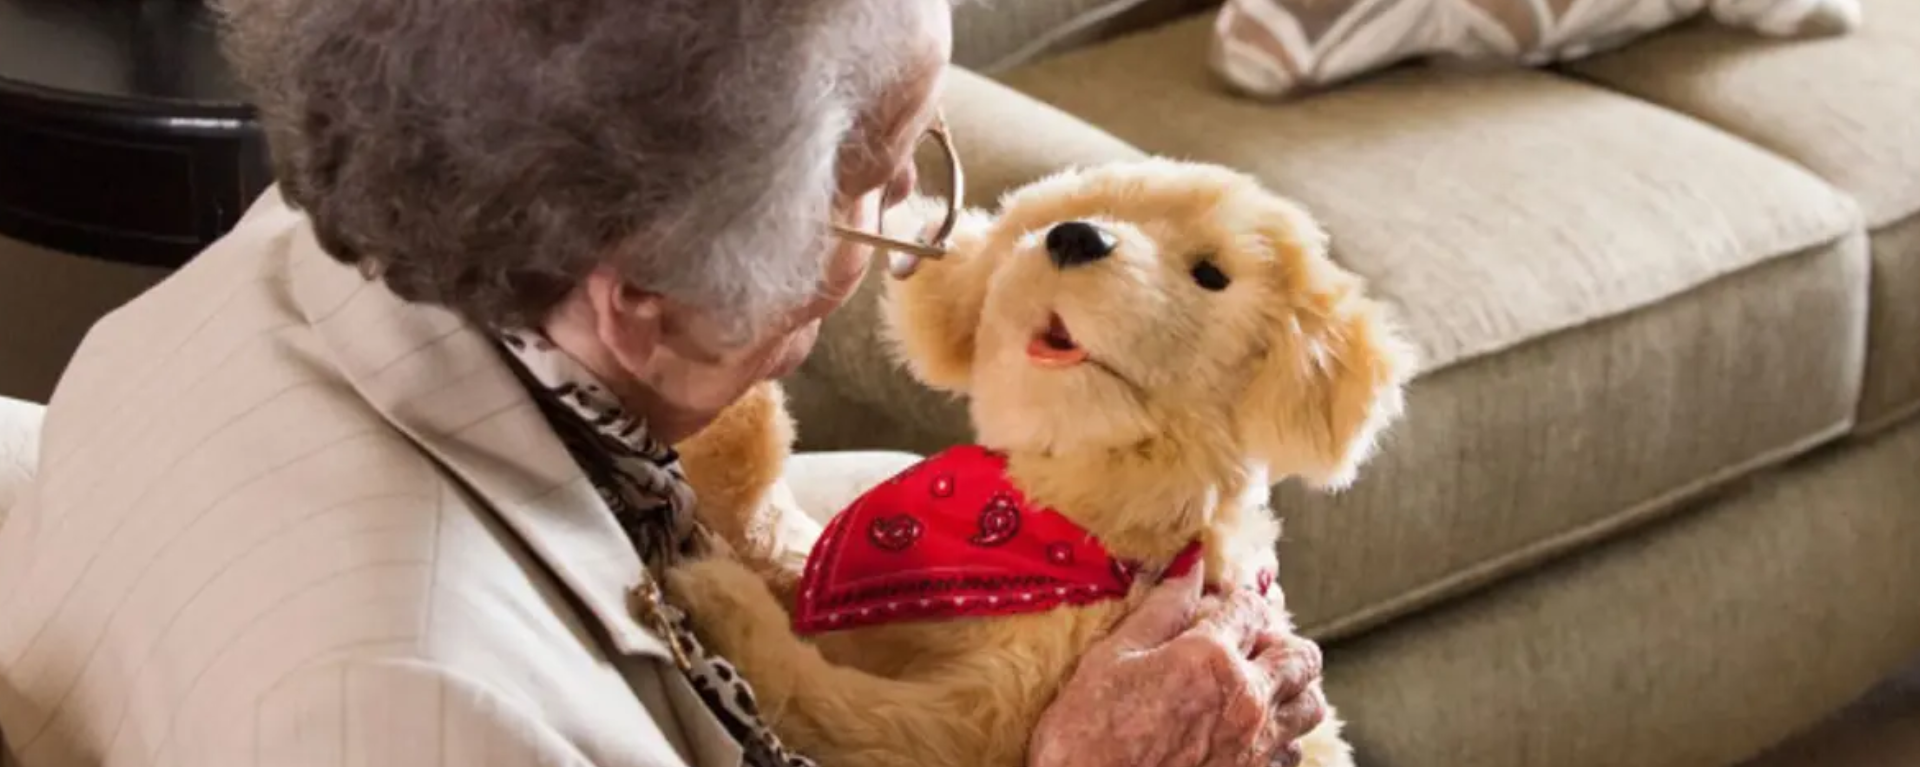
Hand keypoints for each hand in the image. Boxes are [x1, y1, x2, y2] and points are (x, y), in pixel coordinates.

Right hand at [1029, 567, 1327, 766]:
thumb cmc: (1086, 736)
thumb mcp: (1111, 659)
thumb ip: (1161, 610)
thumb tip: (1189, 564)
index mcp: (1209, 658)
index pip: (1250, 606)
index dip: (1235, 599)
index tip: (1219, 606)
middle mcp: (1246, 700)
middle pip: (1301, 655)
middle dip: (1279, 640)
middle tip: (1246, 644)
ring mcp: (1256, 745)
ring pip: (1312, 705)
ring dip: (1292, 687)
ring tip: (1258, 685)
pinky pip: (1293, 751)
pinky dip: (1282, 734)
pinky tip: (1248, 731)